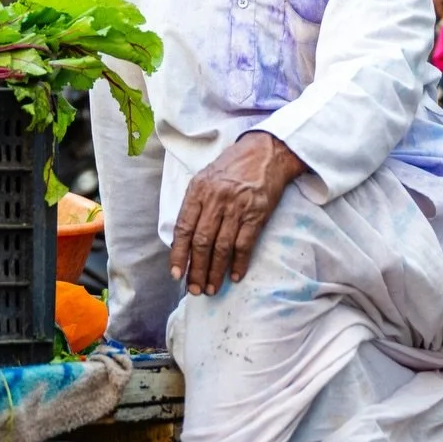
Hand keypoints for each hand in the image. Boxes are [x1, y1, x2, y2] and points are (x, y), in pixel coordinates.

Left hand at [169, 132, 305, 295]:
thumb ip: (194, 205)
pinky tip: (234, 276)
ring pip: (221, 247)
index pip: (183, 228)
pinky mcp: (257, 213)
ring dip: (215, 271)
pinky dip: (239, 263)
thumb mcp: (206, 178)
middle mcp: (216, 199)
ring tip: (211, 288)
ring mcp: (237, 206)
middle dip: (196, 269)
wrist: (266, 152)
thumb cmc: (233, 167)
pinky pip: (245, 244)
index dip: (178, 254)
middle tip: (194, 289)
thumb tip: (184, 240)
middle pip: (201, 242)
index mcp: (198, 190)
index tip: (176, 274)